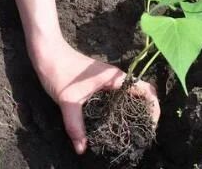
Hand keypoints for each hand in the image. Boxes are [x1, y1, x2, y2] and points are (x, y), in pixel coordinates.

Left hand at [28, 36, 160, 154]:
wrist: (47, 52)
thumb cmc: (59, 71)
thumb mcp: (67, 101)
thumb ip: (75, 125)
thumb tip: (81, 148)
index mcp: (115, 78)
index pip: (146, 90)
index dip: (154, 107)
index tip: (152, 124)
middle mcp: (116, 77)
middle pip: (142, 92)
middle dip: (147, 110)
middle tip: (144, 130)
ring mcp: (108, 79)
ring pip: (130, 93)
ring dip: (136, 108)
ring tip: (133, 128)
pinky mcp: (100, 82)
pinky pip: (119, 94)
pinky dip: (123, 106)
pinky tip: (115, 119)